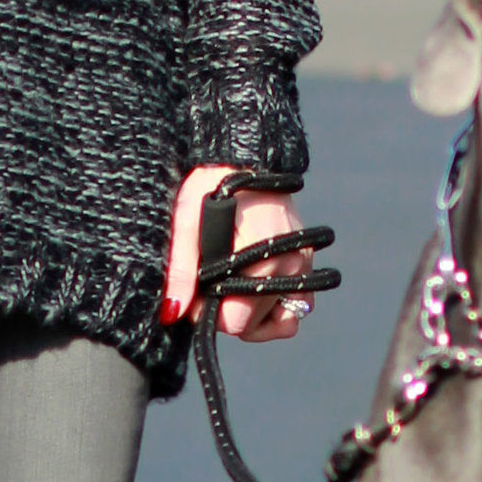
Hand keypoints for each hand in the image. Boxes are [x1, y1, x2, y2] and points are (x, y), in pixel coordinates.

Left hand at [163, 168, 312, 344]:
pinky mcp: (307, 269)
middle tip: (207, 281)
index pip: (236, 319)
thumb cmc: (213, 185)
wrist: (244, 158)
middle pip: (251, 324)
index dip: (208, 311)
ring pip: (277, 324)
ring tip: (230, 288)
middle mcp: (292, 264)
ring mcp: (304, 268)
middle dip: (225, 309)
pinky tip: (251, 295)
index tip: (195, 289)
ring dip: (250, 316)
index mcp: (264, 253)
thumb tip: (174, 311)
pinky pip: (295, 312)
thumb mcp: (186, 218)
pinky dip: (273, 313)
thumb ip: (180, 267)